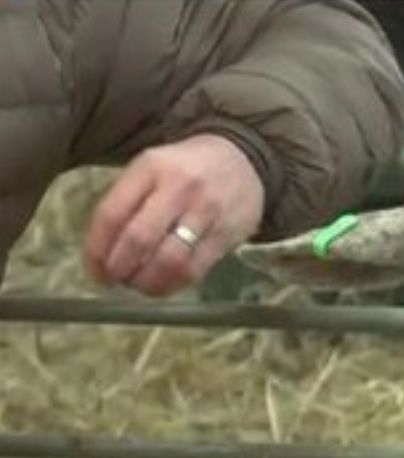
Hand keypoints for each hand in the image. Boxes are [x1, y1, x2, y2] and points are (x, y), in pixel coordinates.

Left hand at [84, 133, 265, 296]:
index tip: (95, 270)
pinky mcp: (227, 234)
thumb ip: (127, 202)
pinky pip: (195, 270)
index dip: (97, 250)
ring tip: (139, 284)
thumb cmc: (185, 168)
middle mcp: (179, 188)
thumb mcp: (151, 169)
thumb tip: (104, 252)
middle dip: (120, 268)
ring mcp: (207, 212)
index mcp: (151, 168)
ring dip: (147, 282)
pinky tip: (164, 284)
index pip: (112, 214)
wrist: (242, 159)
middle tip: (116, 279)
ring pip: (169, 260)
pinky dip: (173, 284)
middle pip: (139, 239)